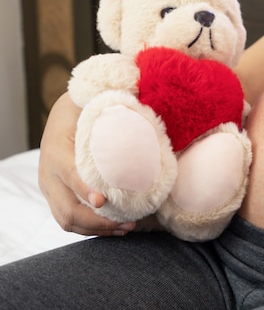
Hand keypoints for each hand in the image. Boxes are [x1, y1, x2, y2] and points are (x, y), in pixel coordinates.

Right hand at [38, 92, 135, 235]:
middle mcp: (48, 174)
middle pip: (67, 209)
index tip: (104, 201)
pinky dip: (93, 228)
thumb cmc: (86, 108)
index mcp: (57, 150)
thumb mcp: (94, 104)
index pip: (69, 174)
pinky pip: (70, 220)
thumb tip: (147, 103)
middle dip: (98, 221)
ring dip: (98, 229)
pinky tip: (118, 227)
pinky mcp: (57, 197)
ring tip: (127, 228)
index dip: (84, 189)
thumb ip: (115, 108)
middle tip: (128, 223)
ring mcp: (50, 189)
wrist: (65, 112)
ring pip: (67, 221)